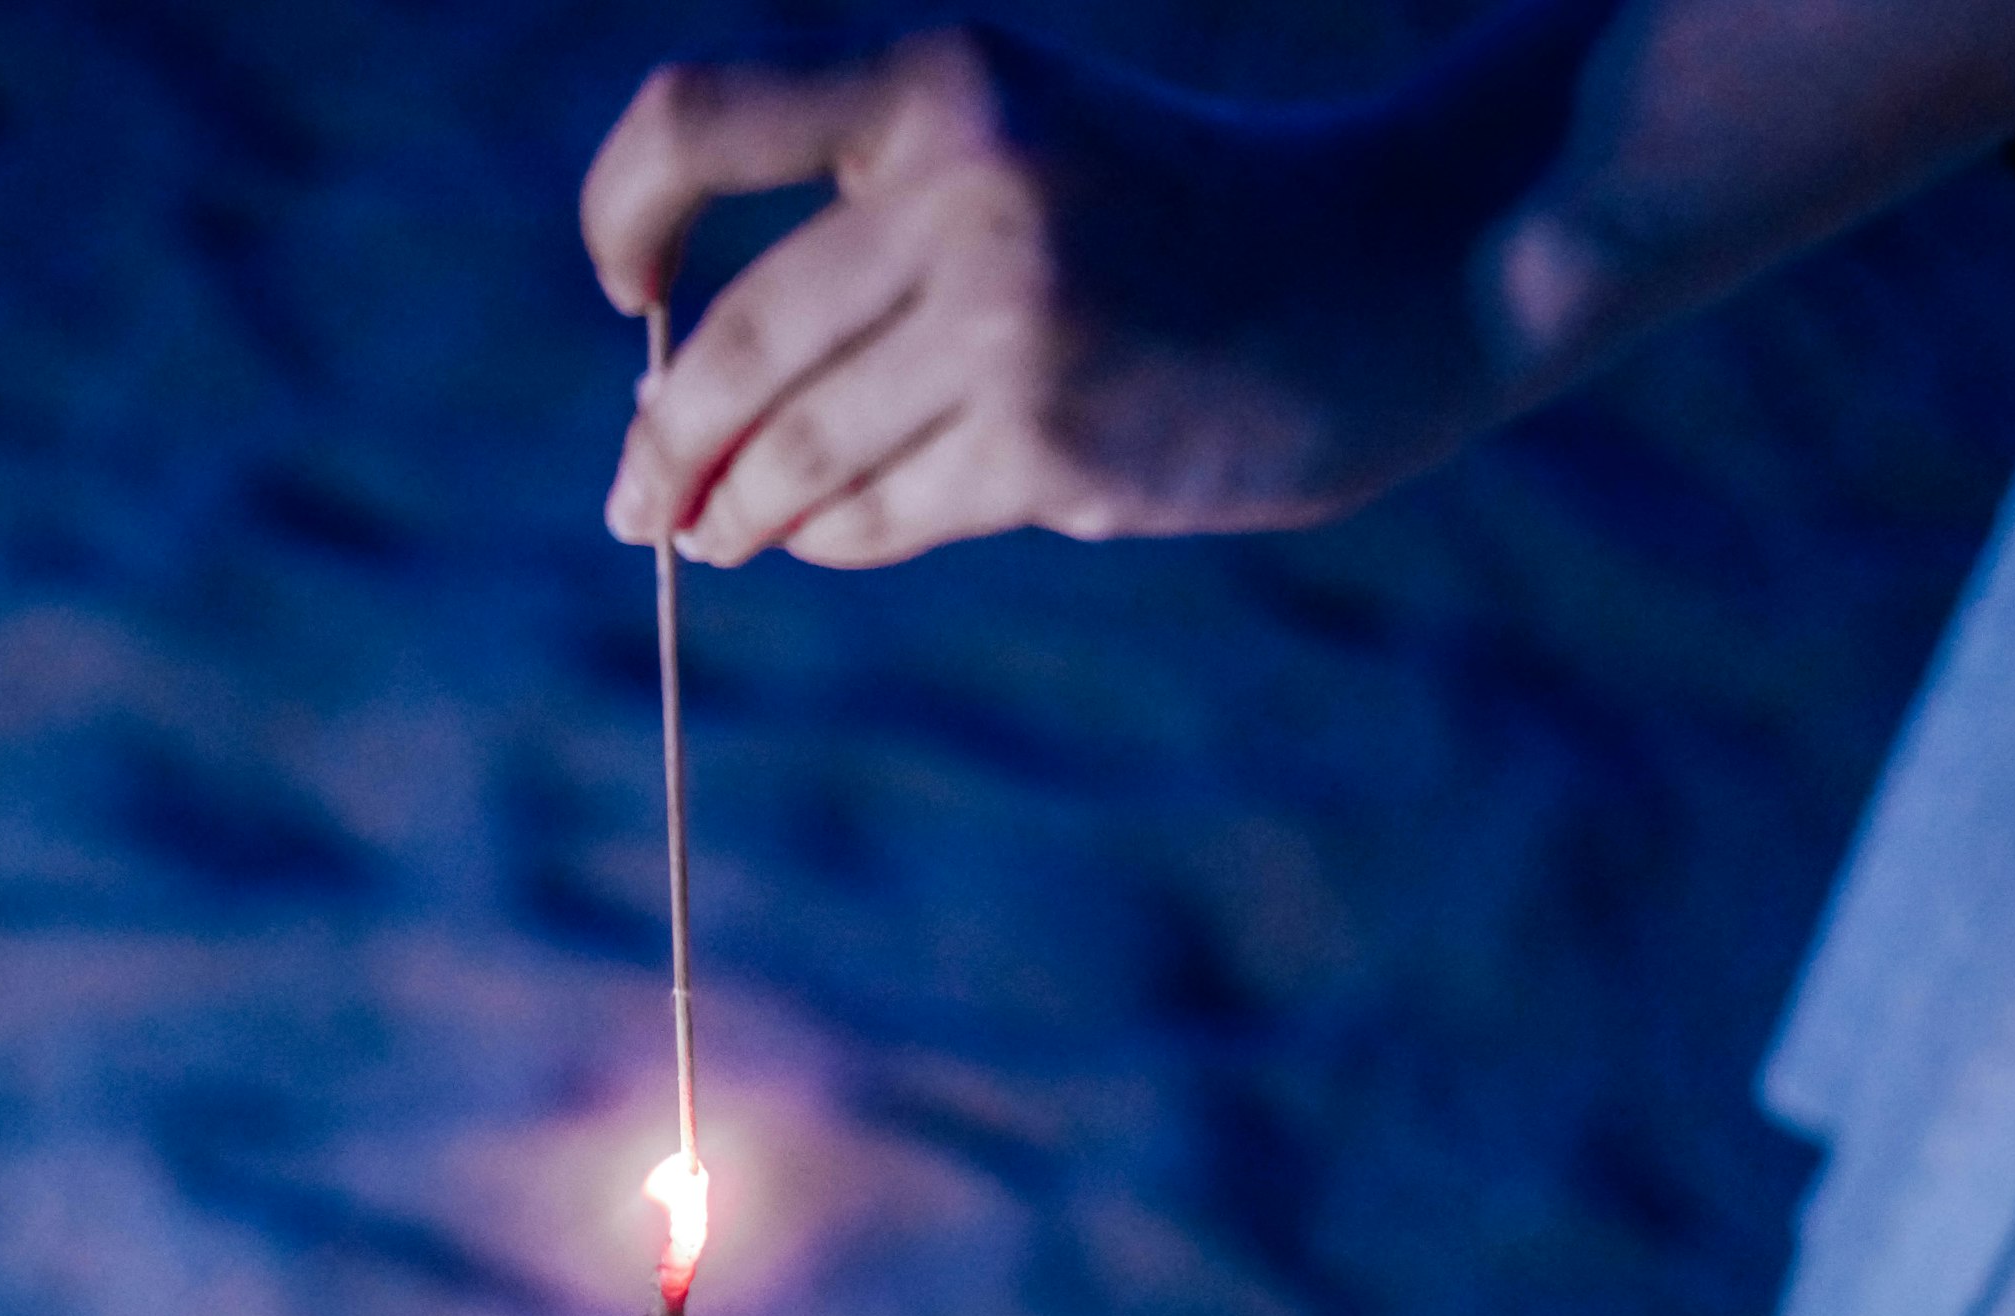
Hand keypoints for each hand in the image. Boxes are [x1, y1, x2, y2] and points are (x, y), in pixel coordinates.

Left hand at [582, 26, 1539, 568]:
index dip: (623, 213)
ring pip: (800, 455)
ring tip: (711, 535)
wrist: (1390, 271)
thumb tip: (687, 399)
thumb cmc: (1173, 217)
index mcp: (940, 82)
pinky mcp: (1051, 444)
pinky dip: (835, 533)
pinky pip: (884, 512)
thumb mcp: (1020, 142)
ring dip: (733, 513)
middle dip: (665, 445)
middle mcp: (965, 191)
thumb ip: (872, 222)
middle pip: (735, 348)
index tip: (633, 295)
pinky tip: (822, 533)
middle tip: (635, 500)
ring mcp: (1011, 324)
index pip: (696, 123)